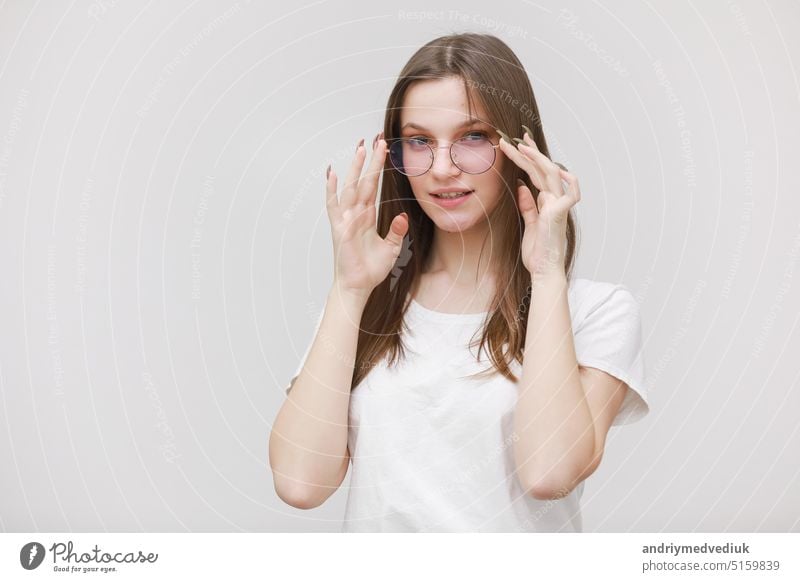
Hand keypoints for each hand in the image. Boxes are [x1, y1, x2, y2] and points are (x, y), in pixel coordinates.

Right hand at [326, 135, 409, 299]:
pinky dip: (331, 190)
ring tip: (360, 149)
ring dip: (355, 168)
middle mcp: (355, 214)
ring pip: (350, 188)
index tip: (384, 149)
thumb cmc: (371, 269)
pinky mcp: (340, 229)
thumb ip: (397, 231)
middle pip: (363, 181)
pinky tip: (332, 174)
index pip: (373, 186)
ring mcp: (346, 220)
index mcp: (367, 217)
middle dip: (370, 161)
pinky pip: (334, 206)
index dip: (378, 168)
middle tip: (376, 140)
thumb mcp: (391, 248)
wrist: (358, 286)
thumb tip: (402, 215)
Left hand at [498, 129, 580, 278]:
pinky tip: (558, 170)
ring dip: (535, 159)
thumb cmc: (537, 252)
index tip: (516, 144)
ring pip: (551, 175)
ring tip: (519, 146)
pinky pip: (570, 193)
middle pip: (542, 170)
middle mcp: (554, 200)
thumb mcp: (528, 224)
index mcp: (546, 202)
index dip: (527, 158)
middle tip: (515, 136)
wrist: (543, 271)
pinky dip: (568, 181)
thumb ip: (527, 205)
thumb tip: (521, 186)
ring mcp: (559, 206)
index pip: (535, 174)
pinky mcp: (560, 214)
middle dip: (529, 152)